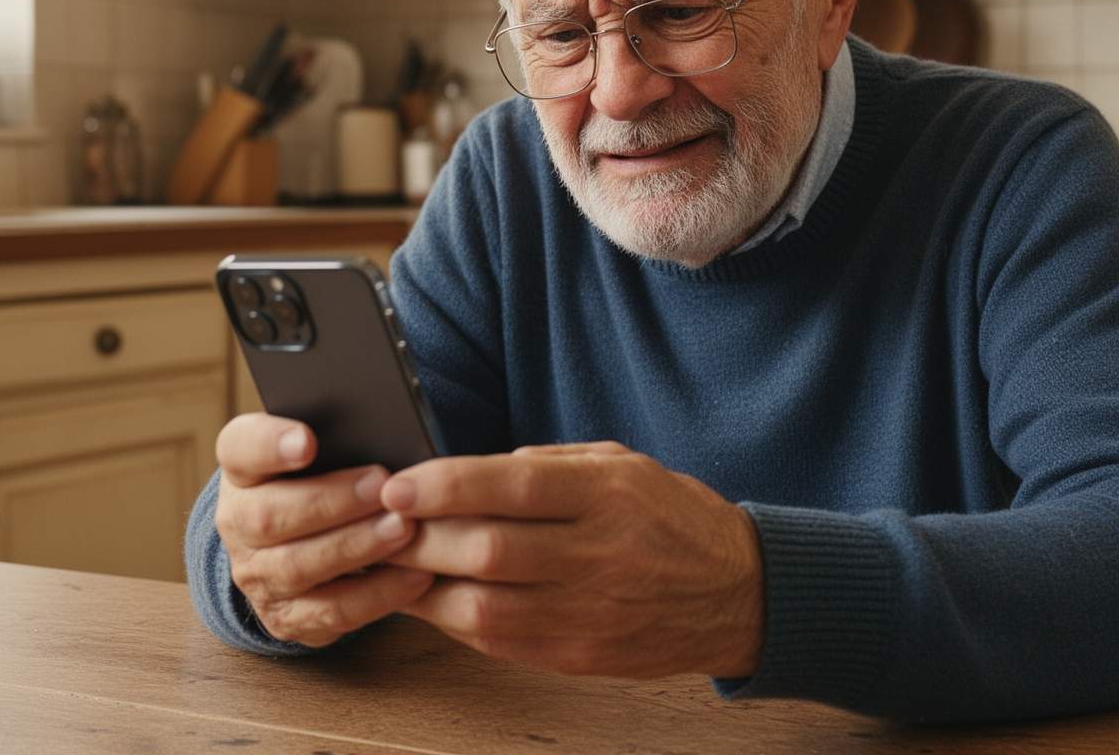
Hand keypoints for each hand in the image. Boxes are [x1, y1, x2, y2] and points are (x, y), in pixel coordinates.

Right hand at [212, 412, 433, 645]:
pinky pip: (331, 611)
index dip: (271, 445)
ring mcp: (257, 575)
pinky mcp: (287, 618)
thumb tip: (390, 428)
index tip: (307, 440)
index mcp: (244, 469)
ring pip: (298, 567)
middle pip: (270, 516)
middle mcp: (239, 523)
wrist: (303, 542)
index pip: (241, 448)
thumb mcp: (325, 451)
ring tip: (404, 528)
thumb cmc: (325, 480)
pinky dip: (377, 594)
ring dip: (356, 547)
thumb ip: (343, 437)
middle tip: (382, 487)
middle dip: (331, 502)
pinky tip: (416, 574)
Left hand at [380, 442, 763, 679]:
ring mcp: (588, 610)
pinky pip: (497, 640)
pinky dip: (453, 619)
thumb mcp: (622, 465)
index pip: (511, 486)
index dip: (444, 485)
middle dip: (420, 536)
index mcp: (608, 494)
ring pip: (481, 604)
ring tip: (397, 563)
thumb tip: (468, 473)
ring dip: (425, 585)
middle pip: (486, 549)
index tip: (399, 484)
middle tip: (381, 523)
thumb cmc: (673, 520)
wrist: (737, 594)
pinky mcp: (578, 654)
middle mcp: (598, 553)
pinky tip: (436, 597)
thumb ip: (548, 464)